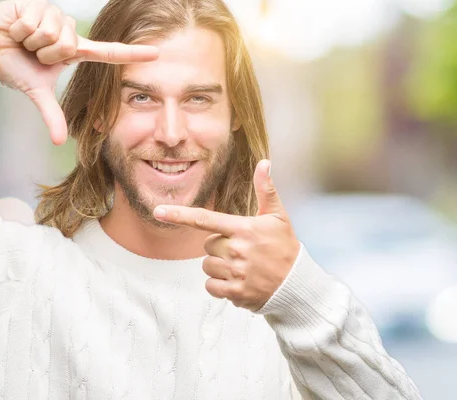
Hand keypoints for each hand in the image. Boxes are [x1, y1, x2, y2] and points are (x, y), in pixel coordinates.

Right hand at [0, 0, 158, 144]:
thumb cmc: (15, 66)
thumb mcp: (36, 90)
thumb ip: (51, 114)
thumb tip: (59, 142)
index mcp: (74, 51)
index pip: (108, 53)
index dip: (132, 54)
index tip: (157, 54)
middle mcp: (69, 32)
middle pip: (69, 45)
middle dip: (45, 52)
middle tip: (32, 50)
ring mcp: (55, 15)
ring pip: (52, 34)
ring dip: (31, 40)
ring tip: (24, 39)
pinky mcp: (39, 3)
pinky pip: (34, 22)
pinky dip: (20, 29)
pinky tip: (16, 27)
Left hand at [153, 159, 300, 311]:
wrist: (297, 285)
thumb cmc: (285, 247)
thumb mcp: (278, 216)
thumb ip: (266, 190)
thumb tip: (264, 163)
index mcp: (244, 229)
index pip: (205, 219)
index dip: (179, 214)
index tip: (159, 211)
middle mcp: (237, 250)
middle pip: (207, 245)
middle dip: (220, 247)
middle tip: (243, 251)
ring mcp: (235, 272)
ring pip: (207, 266)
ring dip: (219, 267)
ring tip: (242, 267)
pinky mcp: (235, 292)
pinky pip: (211, 286)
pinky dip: (220, 285)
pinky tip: (238, 281)